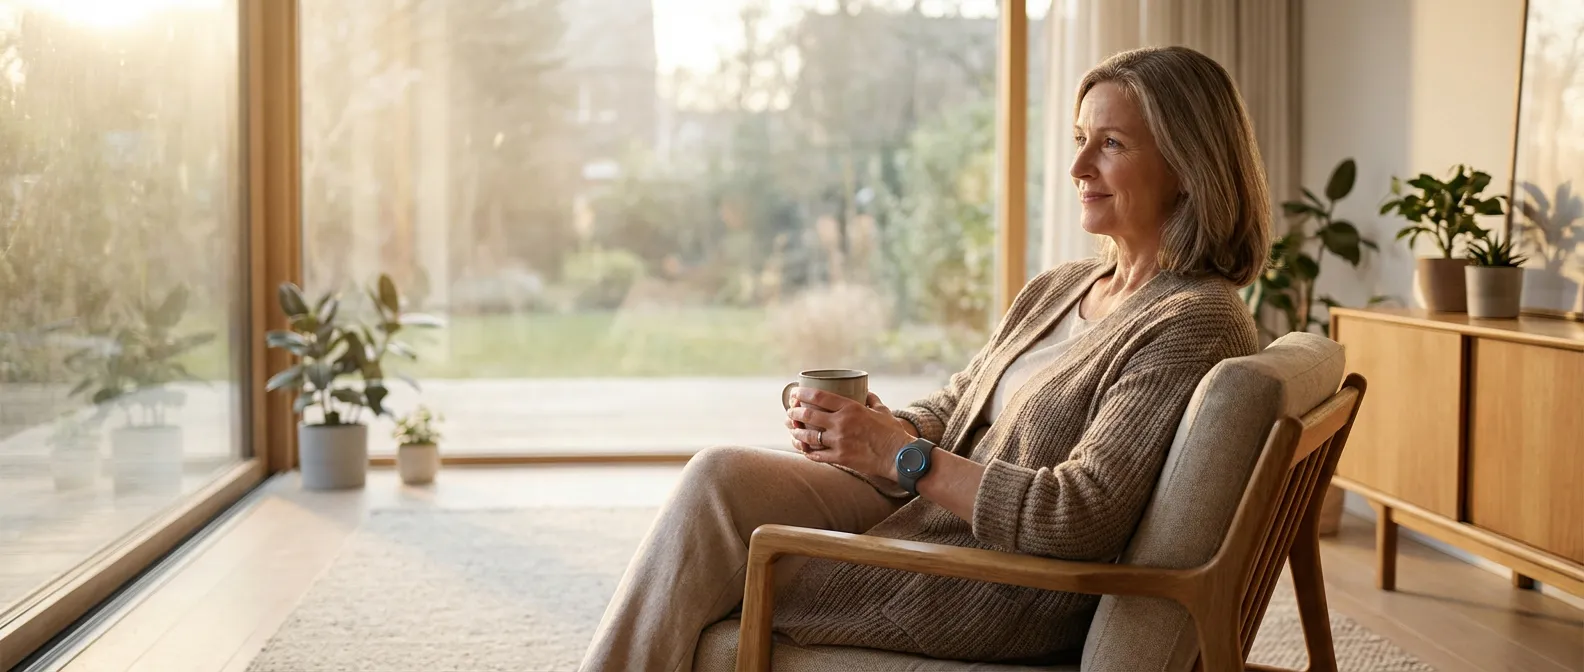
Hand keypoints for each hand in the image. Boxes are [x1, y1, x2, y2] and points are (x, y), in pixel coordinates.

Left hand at [784, 388, 914, 480]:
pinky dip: (807, 451)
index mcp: (851, 408)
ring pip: (808, 436)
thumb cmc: (892, 433)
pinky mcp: (840, 458)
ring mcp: (839, 441)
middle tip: (790, 412)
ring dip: (797, 432)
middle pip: (808, 415)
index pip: (819, 396)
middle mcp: (842, 423)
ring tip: (793, 430)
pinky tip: (804, 449)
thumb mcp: (882, 411)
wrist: (899, 456)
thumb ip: (872, 400)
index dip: (802, 394)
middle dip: (794, 412)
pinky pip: (816, 455)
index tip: (794, 393)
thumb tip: (866, 393)